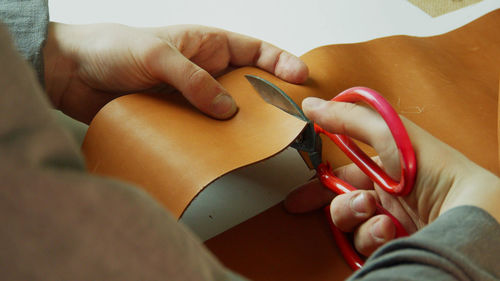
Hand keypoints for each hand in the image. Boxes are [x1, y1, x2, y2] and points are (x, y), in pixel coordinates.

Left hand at [43, 23, 308, 122]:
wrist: (71, 74)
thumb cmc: (111, 48)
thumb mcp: (156, 55)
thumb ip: (193, 79)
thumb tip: (226, 108)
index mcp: (206, 44)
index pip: (254, 50)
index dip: (280, 62)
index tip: (300, 77)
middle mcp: (204, 71)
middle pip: (247, 86)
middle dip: (267, 101)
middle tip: (286, 120)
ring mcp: (191, 97)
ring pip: (226, 113)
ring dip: (240, 126)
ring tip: (257, 143)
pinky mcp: (176, 118)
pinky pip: (202, 130)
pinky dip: (212, 141)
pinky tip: (220, 154)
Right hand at [285, 97, 499, 256]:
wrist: (463, 210)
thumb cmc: (432, 168)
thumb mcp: (388, 134)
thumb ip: (348, 119)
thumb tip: (310, 105)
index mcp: (383, 169)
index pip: (342, 176)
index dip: (318, 186)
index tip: (299, 197)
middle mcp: (384, 196)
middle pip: (341, 205)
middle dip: (340, 206)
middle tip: (357, 202)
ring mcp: (387, 222)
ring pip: (349, 226)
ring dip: (357, 218)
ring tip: (377, 214)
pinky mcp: (391, 244)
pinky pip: (364, 244)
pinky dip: (372, 236)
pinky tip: (390, 229)